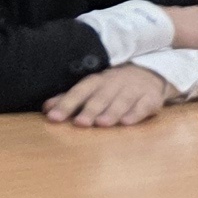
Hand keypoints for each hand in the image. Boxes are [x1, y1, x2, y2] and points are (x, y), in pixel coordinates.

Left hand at [45, 66, 171, 127]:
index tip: (53, 117)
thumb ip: (69, 99)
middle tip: (80, 124)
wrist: (150, 73)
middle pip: (101, 97)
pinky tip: (127, 123)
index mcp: (96, 81)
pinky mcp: (151, 98)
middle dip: (90, 110)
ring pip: (122, 101)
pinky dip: (136, 114)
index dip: (66, 104)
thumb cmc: (112, 86)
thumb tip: (46, 109)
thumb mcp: (91, 89)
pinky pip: (144, 105)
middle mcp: (114, 83)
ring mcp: (134, 90)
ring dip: (112, 112)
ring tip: (101, 124)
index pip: (79, 91)